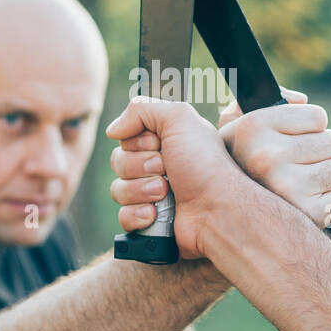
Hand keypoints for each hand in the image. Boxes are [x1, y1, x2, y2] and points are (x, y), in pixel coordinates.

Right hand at [107, 97, 241, 258]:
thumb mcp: (179, 118)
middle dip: (140, 167)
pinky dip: (137, 215)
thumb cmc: (205, 164)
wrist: (217, 209)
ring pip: (118, 190)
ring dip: (141, 190)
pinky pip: (123, 217)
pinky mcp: (149, 221)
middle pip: (118, 162)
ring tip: (166, 193)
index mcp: (164, 142)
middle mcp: (157, 167)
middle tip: (166, 170)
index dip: (138, 143)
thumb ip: (142, 109)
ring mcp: (152, 196)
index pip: (126, 139)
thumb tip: (112, 130)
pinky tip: (154, 214)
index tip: (160, 145)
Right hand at [219, 87, 330, 232]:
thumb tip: (300, 100)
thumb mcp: (236, 129)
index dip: (309, 128)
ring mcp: (287, 188)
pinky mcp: (307, 216)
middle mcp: (267, 156)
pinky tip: (311, 205)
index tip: (293, 140)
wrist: (228, 221)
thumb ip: (263, 102)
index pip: (318, 116)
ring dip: (328, 179)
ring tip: (303, 187)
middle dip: (320, 154)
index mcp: (253, 127)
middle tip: (299, 167)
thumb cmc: (240, 169)